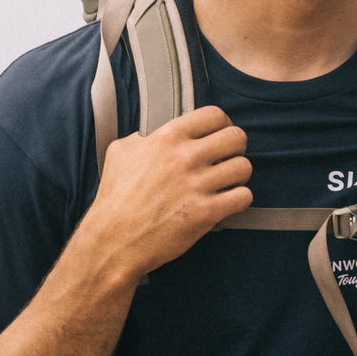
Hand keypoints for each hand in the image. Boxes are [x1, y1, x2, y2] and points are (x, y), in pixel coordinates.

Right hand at [92, 106, 251, 277]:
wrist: (113, 240)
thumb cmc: (114, 199)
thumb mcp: (120, 153)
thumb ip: (143, 137)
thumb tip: (154, 133)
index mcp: (167, 138)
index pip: (214, 115)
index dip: (223, 124)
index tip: (221, 134)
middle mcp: (185, 158)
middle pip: (236, 138)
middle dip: (236, 148)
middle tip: (228, 158)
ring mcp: (197, 186)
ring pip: (244, 167)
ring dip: (239, 175)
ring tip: (227, 183)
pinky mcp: (206, 213)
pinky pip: (243, 197)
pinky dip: (240, 199)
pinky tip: (227, 202)